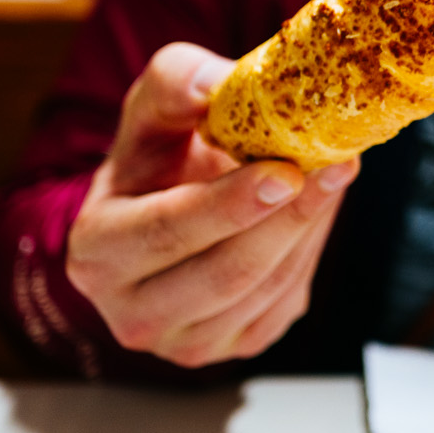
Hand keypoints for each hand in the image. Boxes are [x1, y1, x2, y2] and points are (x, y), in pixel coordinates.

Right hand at [66, 42, 359, 366]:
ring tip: (337, 172)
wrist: (169, 204)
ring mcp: (184, 344)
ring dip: (310, 228)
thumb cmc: (157, 156)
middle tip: (336, 165)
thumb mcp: (154, 106)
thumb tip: (213, 85)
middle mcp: (131, 314)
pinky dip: (311, 250)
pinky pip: (285, 303)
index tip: (286, 171)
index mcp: (96, 254)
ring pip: (266, 290)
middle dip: (289, 218)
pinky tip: (319, 206)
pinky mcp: (235, 347)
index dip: (230, 204)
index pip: (167, 232)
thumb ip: (175, 84)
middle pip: (225, 273)